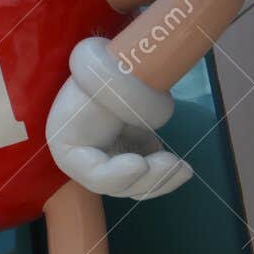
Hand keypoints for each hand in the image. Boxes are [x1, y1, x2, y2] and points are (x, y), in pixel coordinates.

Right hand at [46, 37, 191, 199]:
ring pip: (136, 187)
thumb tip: (138, 131)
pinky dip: (165, 175)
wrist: (113, 66)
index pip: (92, 174)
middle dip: (148, 179)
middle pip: (118, 186)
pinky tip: (178, 166)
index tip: (140, 163)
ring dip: (161, 180)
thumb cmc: (100, 76)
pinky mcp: (132, 158)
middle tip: (173, 164)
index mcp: (69, 149)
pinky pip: (149, 178)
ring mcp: (111, 162)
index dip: (116, 176)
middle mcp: (87, 162)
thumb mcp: (98, 95)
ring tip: (184, 168)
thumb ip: (116, 113)